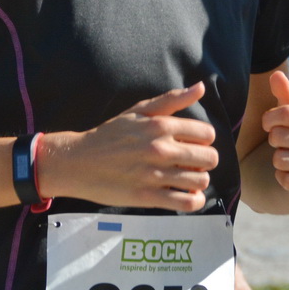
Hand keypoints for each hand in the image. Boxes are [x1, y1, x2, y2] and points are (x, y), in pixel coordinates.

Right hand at [38, 84, 218, 211]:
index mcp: (161, 126)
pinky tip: (186, 195)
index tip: (192, 145)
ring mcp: (155, 174)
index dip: (204, 141)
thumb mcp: (138, 111)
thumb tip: (200, 87)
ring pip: (201, 180)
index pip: (207, 134)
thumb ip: (171, 100)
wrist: (78, 162)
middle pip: (209, 158)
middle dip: (205, 161)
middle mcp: (161, 149)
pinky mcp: (148, 196)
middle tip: (191, 163)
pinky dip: (194, 200)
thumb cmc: (110, 135)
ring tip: (186, 179)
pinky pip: (187, 202)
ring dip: (198, 181)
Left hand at [260, 70, 288, 198]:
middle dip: (273, 140)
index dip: (269, 118)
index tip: (267, 123)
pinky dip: (282, 178)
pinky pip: (287, 181)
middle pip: (280, 137)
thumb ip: (284, 93)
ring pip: (281, 160)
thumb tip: (276, 75)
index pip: (286, 113)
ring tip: (288, 156)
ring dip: (278, 159)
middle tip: (280, 143)